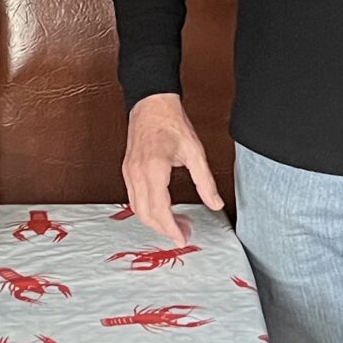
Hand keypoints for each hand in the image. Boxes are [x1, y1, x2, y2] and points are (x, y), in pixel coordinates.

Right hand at [122, 92, 222, 245]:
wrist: (151, 103)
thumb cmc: (172, 123)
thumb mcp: (195, 152)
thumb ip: (205, 182)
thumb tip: (215, 204)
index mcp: (154, 169)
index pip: (159, 210)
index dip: (171, 229)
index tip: (183, 239)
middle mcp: (137, 173)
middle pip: (146, 215)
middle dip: (164, 229)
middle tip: (184, 233)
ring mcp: (129, 172)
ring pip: (137, 209)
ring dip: (156, 221)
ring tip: (177, 223)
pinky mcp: (127, 170)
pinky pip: (133, 198)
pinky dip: (147, 209)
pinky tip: (163, 209)